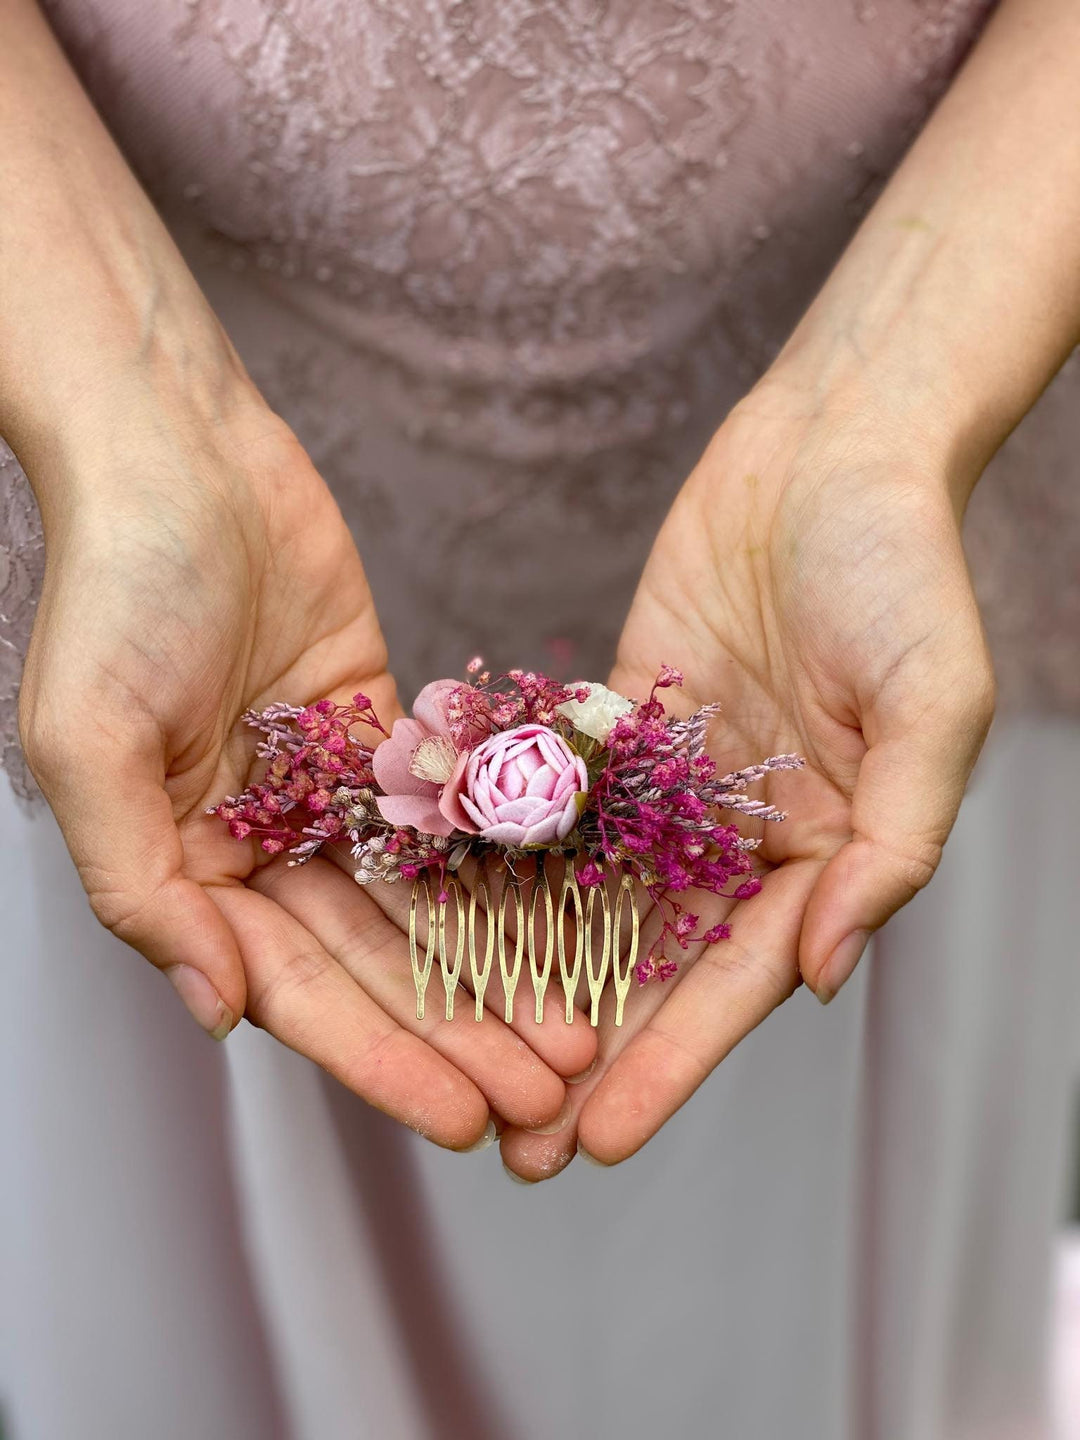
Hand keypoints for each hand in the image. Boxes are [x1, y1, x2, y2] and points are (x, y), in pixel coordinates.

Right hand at [19, 395, 591, 1147]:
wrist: (182, 457)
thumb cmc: (118, 591)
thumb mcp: (90, 744)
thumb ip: (141, 884)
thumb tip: (216, 1013)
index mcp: (189, 868)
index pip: (296, 990)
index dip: (378, 1059)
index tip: (462, 1119)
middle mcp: (263, 846)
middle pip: (376, 965)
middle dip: (459, 1035)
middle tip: (549, 1099)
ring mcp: (332, 793)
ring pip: (427, 907)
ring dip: (498, 974)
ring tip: (581, 1038)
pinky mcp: (389, 735)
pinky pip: (456, 819)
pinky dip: (508, 876)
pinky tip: (573, 926)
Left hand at [500, 378, 993, 1176]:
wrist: (832, 448)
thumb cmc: (901, 568)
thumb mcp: (932, 707)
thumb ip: (889, 845)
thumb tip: (824, 975)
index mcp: (825, 848)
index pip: (739, 979)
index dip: (672, 1064)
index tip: (600, 1140)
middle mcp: (745, 830)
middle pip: (654, 964)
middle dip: (588, 1056)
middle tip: (515, 1146)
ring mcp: (676, 782)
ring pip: (594, 899)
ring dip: (532, 981)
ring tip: (459, 1058)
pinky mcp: (619, 723)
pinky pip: (557, 802)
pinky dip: (507, 861)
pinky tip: (439, 922)